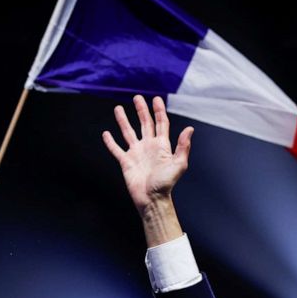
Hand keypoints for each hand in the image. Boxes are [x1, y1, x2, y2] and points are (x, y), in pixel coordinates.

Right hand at [102, 95, 192, 218]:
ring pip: (128, 132)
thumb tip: (190, 129)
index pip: (161, 124)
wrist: (152, 199)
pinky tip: (106, 133)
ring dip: (123, 120)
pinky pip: (116, 149)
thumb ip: (183, 147)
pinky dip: (110, 142)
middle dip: (141, 110)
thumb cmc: (166, 184)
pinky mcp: (126, 162)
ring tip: (118, 108)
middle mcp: (148, 147)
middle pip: (145, 124)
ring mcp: (136, 154)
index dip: (159, 111)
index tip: (156, 99)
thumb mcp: (179, 164)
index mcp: (162, 146)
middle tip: (137, 97)